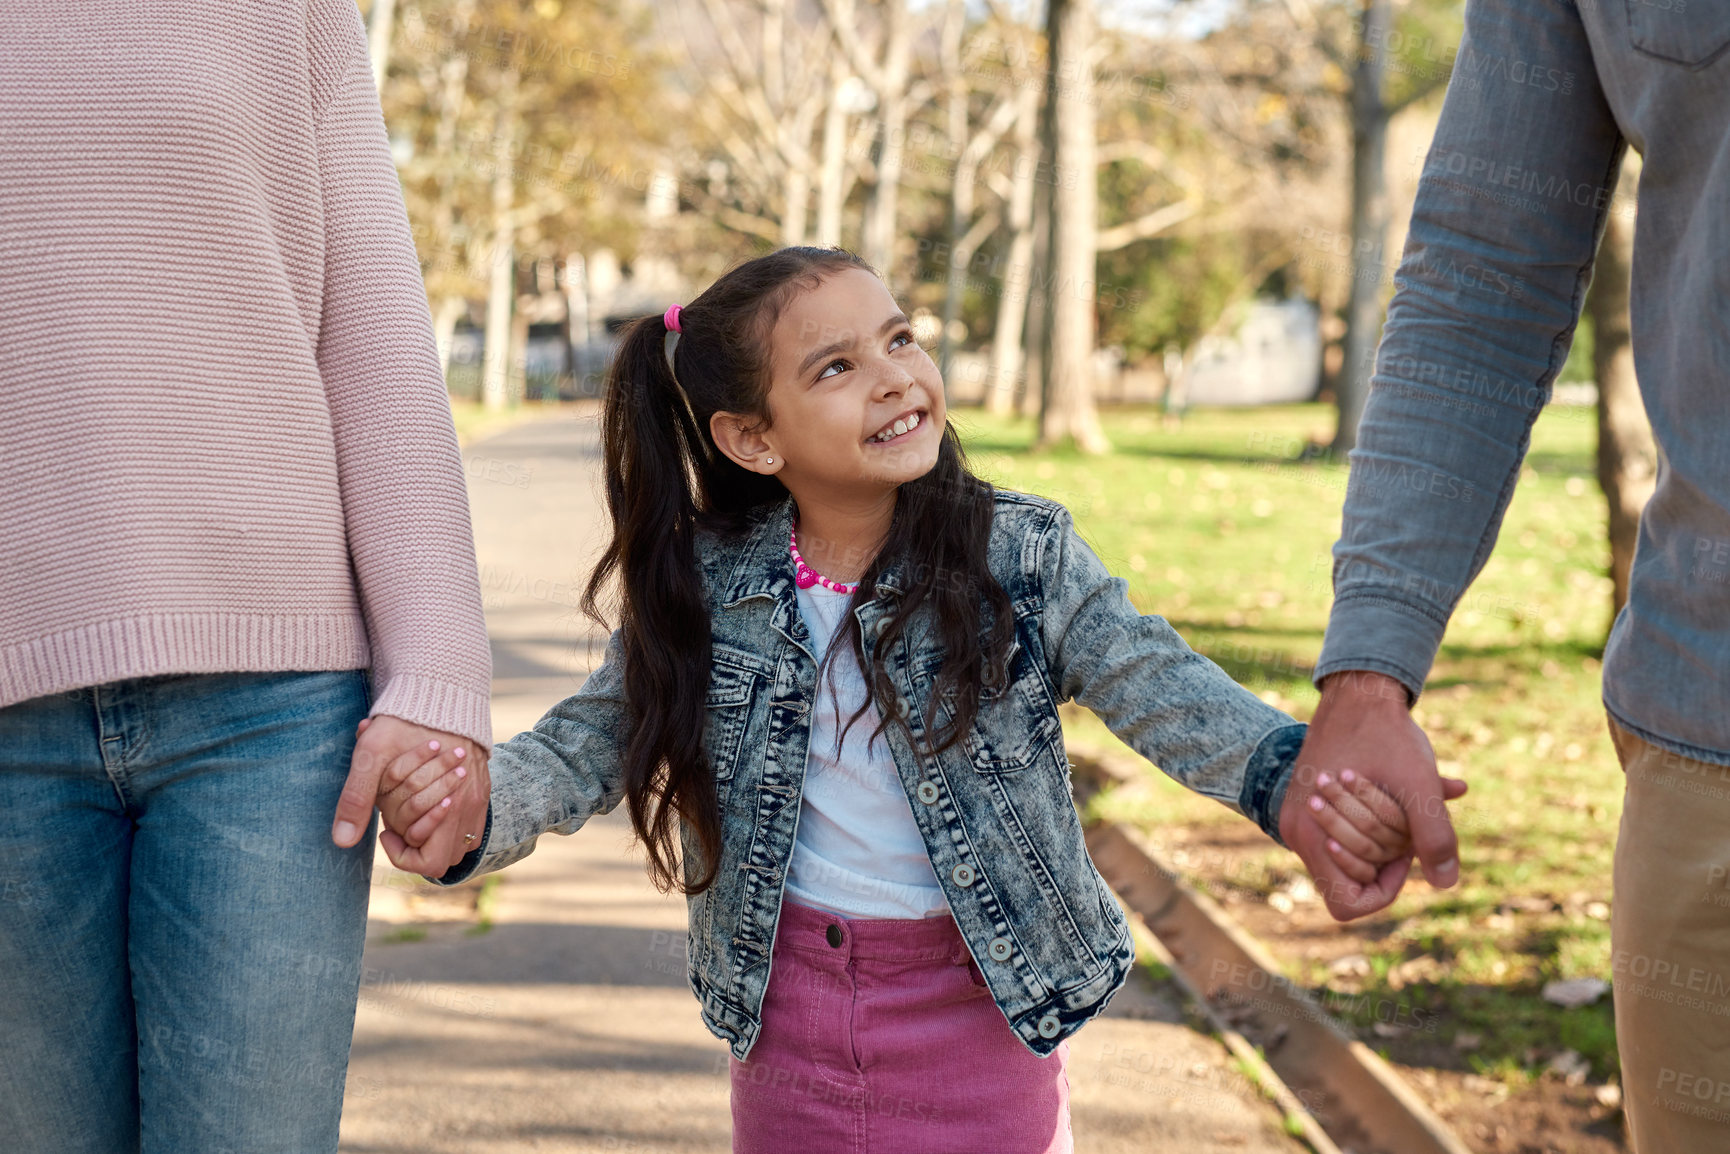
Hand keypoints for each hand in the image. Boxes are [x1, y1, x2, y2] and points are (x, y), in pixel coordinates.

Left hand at [332, 714, 491, 876]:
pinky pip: (473, 825)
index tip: (385, 829)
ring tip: (413, 817)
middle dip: (419, 847)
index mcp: (448, 803)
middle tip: (398, 822)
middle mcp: (470, 805)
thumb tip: (341, 841)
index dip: (402, 854)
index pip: (429, 862)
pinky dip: (452, 826)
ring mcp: (479, 797)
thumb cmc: (405, 721)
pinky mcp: (483, 788)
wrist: (442, 691)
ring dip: (437, 839)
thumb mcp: (371, 757)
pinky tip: (432, 807)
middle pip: (448, 858)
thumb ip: (356, 799)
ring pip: (462, 845)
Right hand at [1278, 670, 1465, 919]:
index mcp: (1312, 835)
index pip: (1348, 904)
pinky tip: (1392, 794)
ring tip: (1400, 805)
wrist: (1358, 692)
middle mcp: (1297, 833)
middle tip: (1405, 823)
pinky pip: (1342, 833)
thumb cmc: (1386, 736)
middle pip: (1351, 881)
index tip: (1405, 853)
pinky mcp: (1307, 805)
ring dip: (1381, 839)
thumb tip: (1446, 884)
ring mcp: (1299, 819)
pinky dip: (1372, 822)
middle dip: (1386, 859)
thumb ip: (1435, 837)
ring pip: (1348, 857)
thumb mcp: (1419, 787)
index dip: (1385, 888)